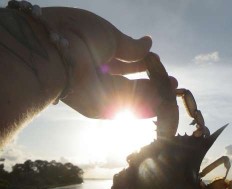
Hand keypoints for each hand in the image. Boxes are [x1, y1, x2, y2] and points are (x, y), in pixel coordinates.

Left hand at [43, 7, 176, 118]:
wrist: (54, 51)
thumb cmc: (77, 33)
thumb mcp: (109, 35)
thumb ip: (130, 46)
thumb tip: (149, 43)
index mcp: (97, 53)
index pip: (123, 60)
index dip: (141, 61)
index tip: (157, 59)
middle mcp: (98, 75)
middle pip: (128, 81)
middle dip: (151, 81)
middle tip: (172, 81)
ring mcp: (98, 93)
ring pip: (131, 96)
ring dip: (153, 94)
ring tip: (173, 89)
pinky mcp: (101, 109)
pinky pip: (127, 108)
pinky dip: (147, 106)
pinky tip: (164, 102)